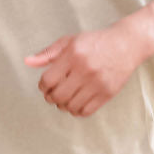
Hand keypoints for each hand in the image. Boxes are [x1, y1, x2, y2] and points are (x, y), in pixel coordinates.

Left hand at [24, 21, 145, 116]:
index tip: (45, 86)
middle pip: (58, 96)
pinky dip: (77, 111)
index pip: (48, 80)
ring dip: (63, 106)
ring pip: (71, 106)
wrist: (126, 44)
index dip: (42, 87)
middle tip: (52, 95)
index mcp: (73, 55)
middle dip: (51, 98)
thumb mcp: (70, 42)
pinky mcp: (107, 93)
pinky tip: (76, 103)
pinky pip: (86, 111)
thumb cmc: (96, 42)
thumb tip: (27, 62)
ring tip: (64, 99)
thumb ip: (48, 53)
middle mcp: (85, 70)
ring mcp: (97, 83)